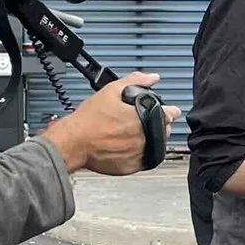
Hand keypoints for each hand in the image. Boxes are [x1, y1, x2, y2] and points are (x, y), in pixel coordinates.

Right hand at [44, 73, 176, 175]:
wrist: (73, 142)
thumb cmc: (89, 120)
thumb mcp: (111, 91)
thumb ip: (135, 81)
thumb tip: (151, 77)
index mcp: (144, 117)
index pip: (170, 114)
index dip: (170, 111)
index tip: (171, 111)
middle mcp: (145, 137)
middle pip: (163, 131)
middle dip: (158, 125)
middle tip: (142, 122)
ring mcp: (139, 154)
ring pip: (154, 146)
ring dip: (149, 139)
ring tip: (131, 134)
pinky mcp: (131, 167)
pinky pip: (143, 160)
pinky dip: (139, 153)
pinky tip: (126, 146)